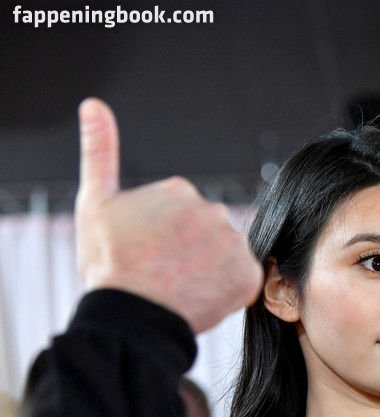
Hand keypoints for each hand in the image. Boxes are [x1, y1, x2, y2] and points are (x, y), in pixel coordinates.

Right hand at [75, 98, 261, 332]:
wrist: (129, 313)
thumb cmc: (108, 262)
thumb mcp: (96, 202)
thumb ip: (100, 151)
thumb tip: (94, 103)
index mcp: (180, 190)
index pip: (182, 216)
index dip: (164, 240)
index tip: (147, 253)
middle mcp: (214, 209)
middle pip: (207, 235)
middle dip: (190, 252)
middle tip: (164, 273)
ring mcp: (234, 242)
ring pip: (226, 258)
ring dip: (210, 272)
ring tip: (180, 287)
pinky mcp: (249, 275)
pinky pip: (243, 283)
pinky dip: (227, 293)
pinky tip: (201, 297)